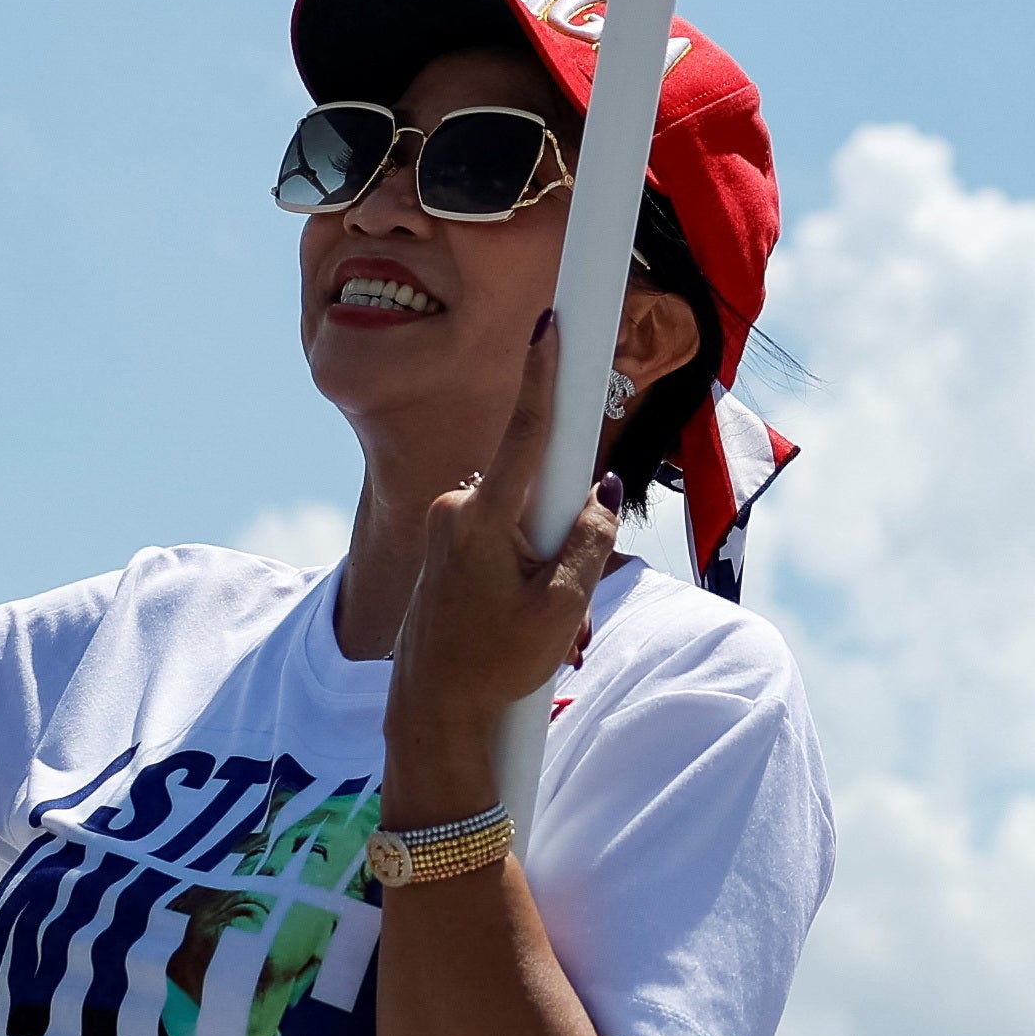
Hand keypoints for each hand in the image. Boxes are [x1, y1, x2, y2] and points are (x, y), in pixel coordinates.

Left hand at [382, 314, 624, 786]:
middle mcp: (456, 506)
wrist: (431, 714)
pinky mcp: (444, 542)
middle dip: (565, 522)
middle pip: (537, 481)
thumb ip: (590, 541)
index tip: (551, 321)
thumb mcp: (561, 607)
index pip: (528, 433)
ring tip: (537, 621)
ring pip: (521, 510)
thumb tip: (603, 494)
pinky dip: (524, 559)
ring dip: (545, 549)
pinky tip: (517, 616)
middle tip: (560, 596)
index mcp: (481, 517)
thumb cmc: (495, 665)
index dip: (545, 375)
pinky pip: (502, 530)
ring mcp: (445, 522)